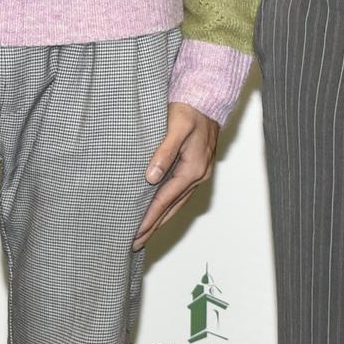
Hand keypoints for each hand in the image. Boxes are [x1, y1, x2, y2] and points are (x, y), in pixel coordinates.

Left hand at [134, 103, 218, 248]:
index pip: (166, 199)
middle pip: (172, 208)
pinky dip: (167, 207)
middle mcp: (198, 175)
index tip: (136, 232)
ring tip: (144, 235)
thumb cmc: (190, 109)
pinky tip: (158, 212)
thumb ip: (164, 151)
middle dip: (154, 226)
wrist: (208, 99)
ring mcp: (198, 174)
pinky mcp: (195, 170)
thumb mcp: (177, 125)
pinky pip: (179, 195)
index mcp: (193, 168)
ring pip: (176, 204)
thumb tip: (151, 177)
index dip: (150, 217)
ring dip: (160, 220)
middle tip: (135, 244)